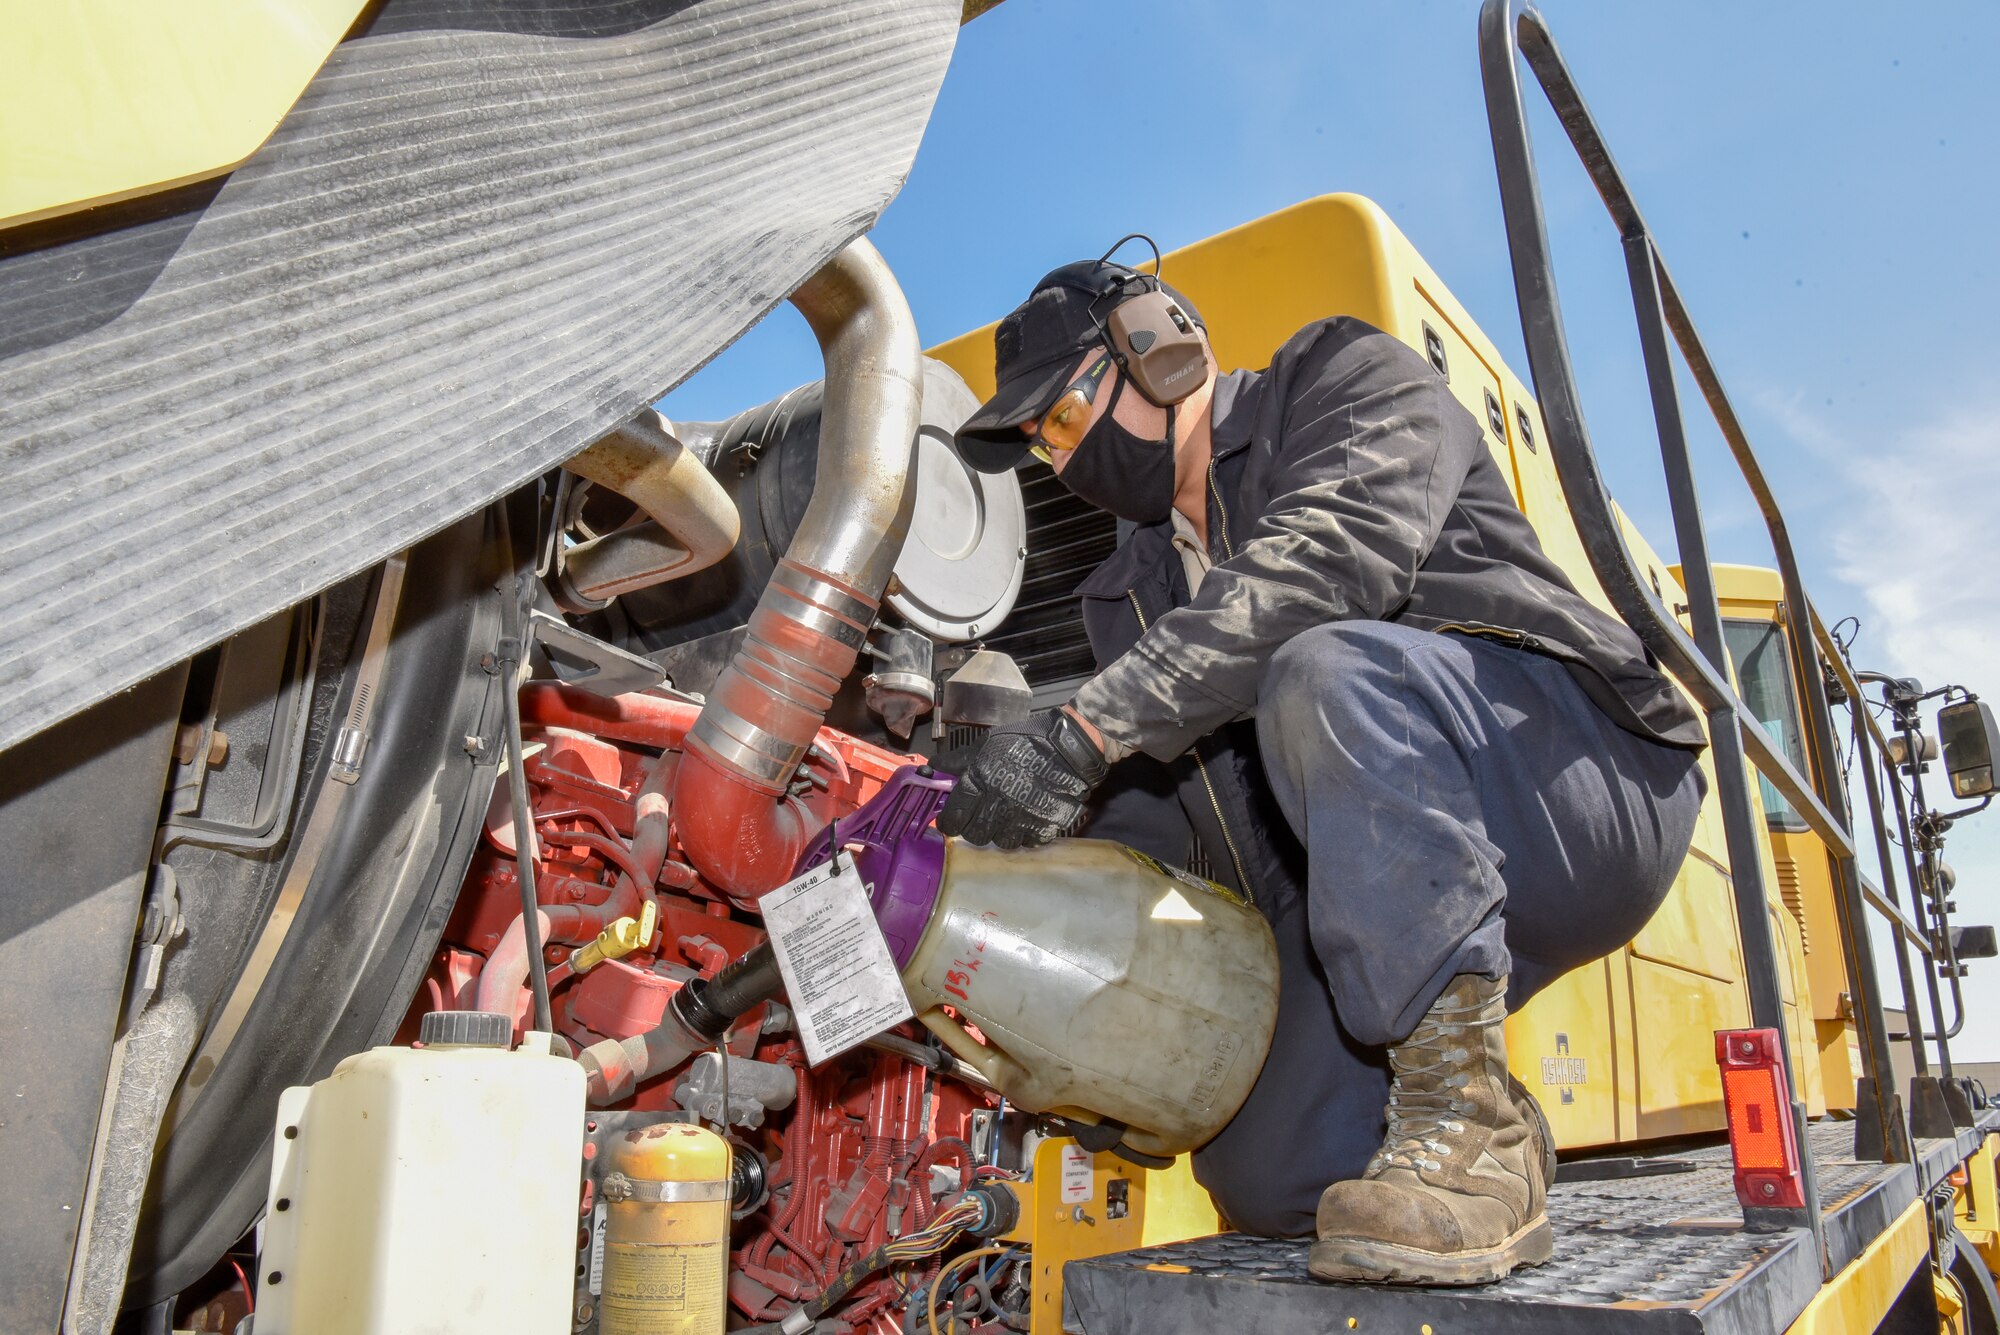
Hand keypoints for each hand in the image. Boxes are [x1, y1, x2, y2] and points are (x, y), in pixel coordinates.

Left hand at [935, 707, 1109, 848]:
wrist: (1070, 748)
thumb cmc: (1026, 741)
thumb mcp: (987, 744)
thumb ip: (959, 760)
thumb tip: (934, 767)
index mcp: (980, 782)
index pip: (954, 817)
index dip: (949, 822)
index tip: (951, 820)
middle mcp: (998, 805)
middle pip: (975, 835)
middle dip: (975, 827)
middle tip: (982, 816)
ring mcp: (1022, 820)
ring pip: (1001, 842)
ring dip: (1002, 832)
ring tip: (1008, 815)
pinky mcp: (1044, 828)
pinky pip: (1027, 842)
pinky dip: (1026, 833)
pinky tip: (1028, 816)